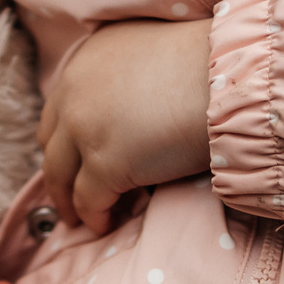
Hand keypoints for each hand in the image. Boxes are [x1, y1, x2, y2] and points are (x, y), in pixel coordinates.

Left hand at [38, 17, 212, 235]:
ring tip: (80, 219)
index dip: (65, 138)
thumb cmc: (211, 67)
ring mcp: (85, 127)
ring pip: (60, 176)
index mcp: (88, 58)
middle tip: (68, 194)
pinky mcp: (105, 163)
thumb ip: (128, 83)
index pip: (60, 107)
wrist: (231, 79)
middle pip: (51, 143)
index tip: (74, 159)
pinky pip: (89, 201)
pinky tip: (105, 225)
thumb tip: (129, 120)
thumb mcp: (153, 59)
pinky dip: (95, 217)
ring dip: (69, 201)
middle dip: (59, 172)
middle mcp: (75, 89)